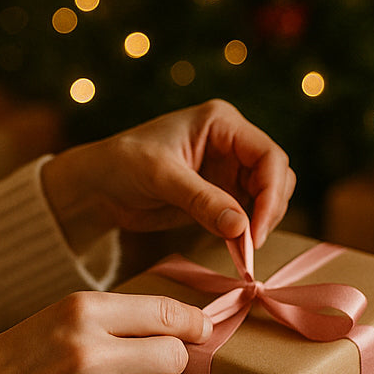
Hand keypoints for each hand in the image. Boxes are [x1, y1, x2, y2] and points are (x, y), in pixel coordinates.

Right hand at [0, 291, 210, 373]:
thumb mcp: (59, 317)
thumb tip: (185, 324)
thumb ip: (117, 317)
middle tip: (156, 359)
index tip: (200, 328)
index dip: (192, 322)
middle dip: (173, 358)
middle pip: (175, 357)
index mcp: (82, 313)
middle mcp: (90, 354)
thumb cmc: (20, 356)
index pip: (165, 314)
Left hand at [41, 99, 294, 253]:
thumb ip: (202, 201)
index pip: (268, 156)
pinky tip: (235, 249)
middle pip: (276, 176)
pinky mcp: (222, 194)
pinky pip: (248, 214)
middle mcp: (231, 142)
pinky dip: (246, 233)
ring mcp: (229, 169)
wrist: (98, 185)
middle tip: (249, 246)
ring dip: (260, 223)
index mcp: (221, 122)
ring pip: (268, 197)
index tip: (255, 230)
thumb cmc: (122, 164)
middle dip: (269, 210)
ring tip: (240, 251)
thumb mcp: (161, 177)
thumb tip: (242, 227)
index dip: (271, 193)